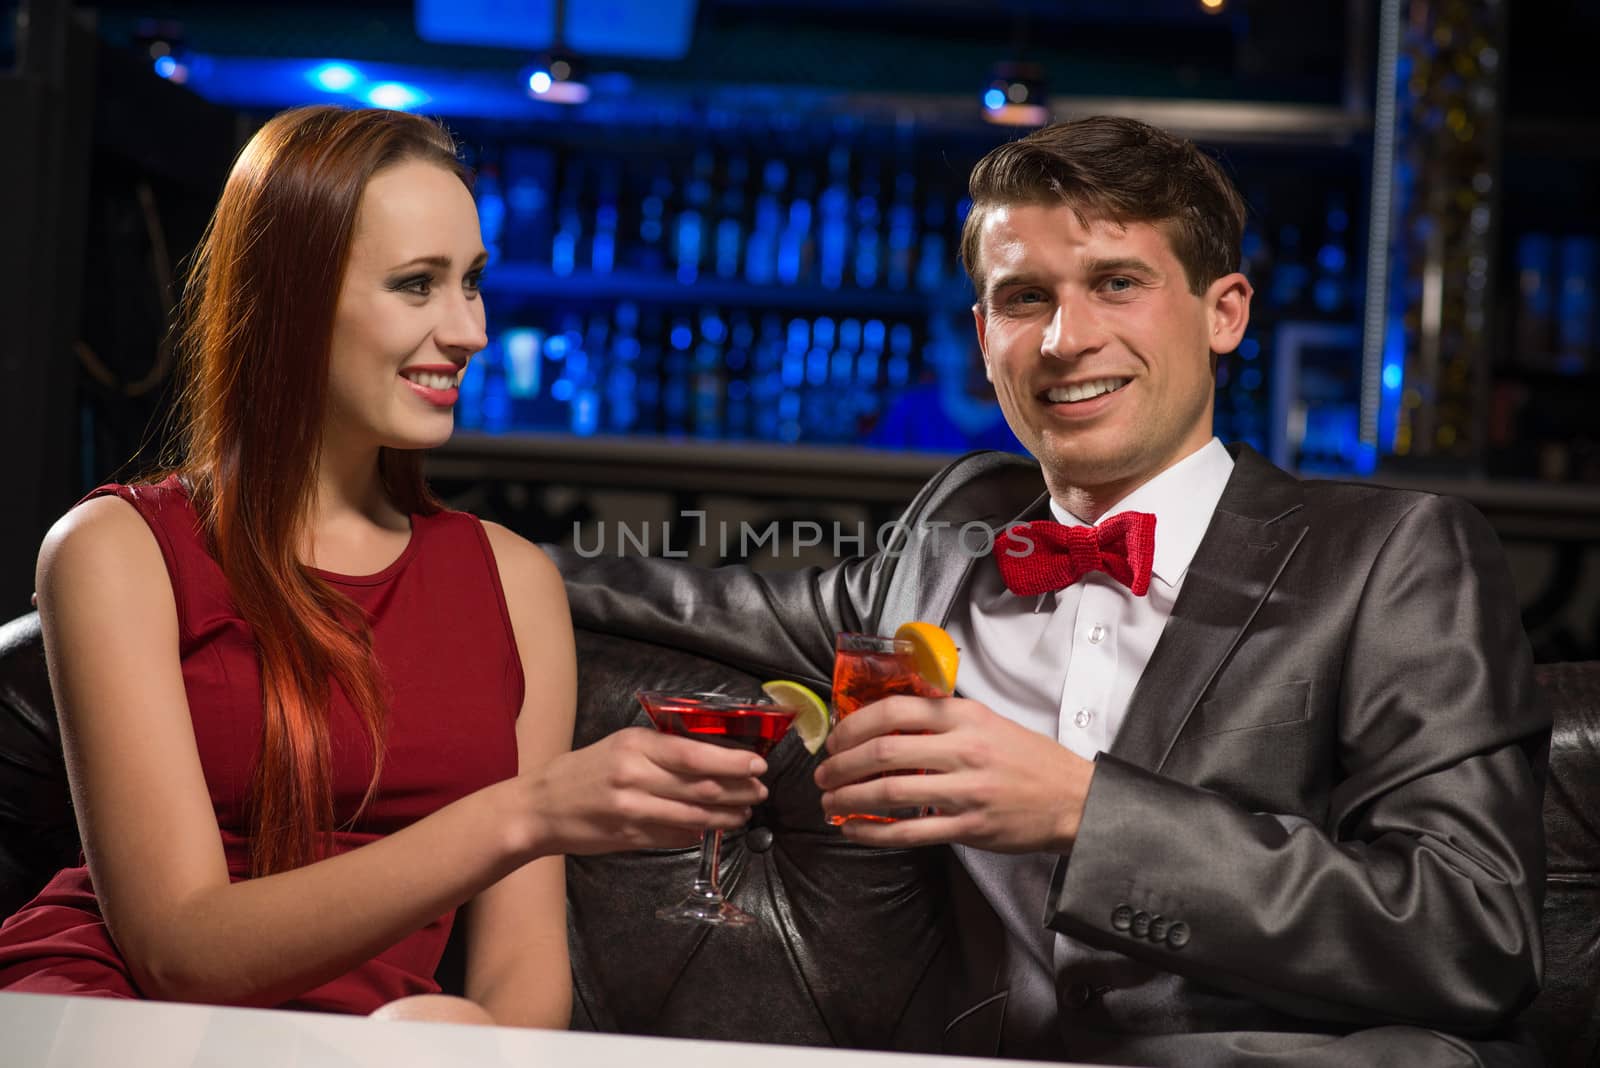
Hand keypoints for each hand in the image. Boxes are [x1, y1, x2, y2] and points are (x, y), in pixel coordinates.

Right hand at [527, 727, 769, 854]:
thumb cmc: (583, 771)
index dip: (731, 761)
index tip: (757, 764)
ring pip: (692, 815)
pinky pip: (673, 837)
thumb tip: (710, 760)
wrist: (539, 807)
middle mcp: (634, 776)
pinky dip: (696, 834)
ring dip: (724, 816)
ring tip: (743, 814)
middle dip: (737, 790)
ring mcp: (631, 810)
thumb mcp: (620, 746)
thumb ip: (660, 751)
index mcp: (634, 746)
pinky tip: (710, 830)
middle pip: (699, 785)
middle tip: (760, 791)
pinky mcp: (628, 837)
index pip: (694, 753)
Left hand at [814, 696, 1093, 853]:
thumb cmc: (1028, 759)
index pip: (894, 710)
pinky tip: (855, 829)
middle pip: (883, 751)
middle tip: (823, 774)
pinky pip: (910, 831)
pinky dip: (873, 831)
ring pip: (889, 791)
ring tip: (830, 802)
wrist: (1075, 799)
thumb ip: (942, 719)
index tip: (836, 738)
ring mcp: (966, 790)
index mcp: (965, 716)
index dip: (854, 725)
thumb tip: (885, 721)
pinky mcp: (969, 827)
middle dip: (841, 764)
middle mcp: (963, 749)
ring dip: (849, 798)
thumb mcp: (988, 721)